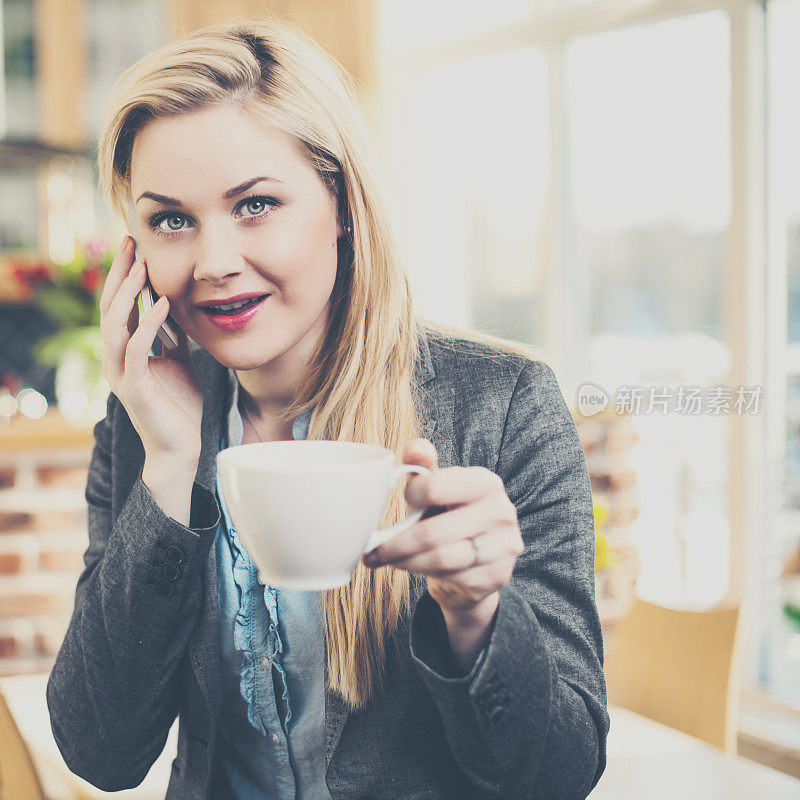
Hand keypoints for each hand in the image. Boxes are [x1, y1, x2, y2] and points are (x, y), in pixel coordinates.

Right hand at [99, 235, 202, 468]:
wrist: (182, 448)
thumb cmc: (180, 406)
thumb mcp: (180, 362)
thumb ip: (172, 337)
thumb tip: (176, 307)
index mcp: (124, 352)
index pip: (118, 306)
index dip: (125, 276)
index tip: (136, 246)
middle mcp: (116, 361)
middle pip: (109, 308)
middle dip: (120, 274)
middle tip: (131, 242)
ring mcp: (121, 375)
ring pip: (113, 325)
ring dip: (127, 294)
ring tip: (143, 267)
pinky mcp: (135, 389)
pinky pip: (135, 350)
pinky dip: (147, 325)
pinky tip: (161, 304)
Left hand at [362, 439, 523, 616]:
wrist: (479, 559)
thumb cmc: (450, 514)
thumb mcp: (436, 488)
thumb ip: (424, 466)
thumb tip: (415, 448)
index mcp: (486, 483)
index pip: (435, 487)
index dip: (410, 496)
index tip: (400, 502)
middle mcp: (500, 513)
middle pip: (432, 532)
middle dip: (396, 543)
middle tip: (372, 549)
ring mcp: (502, 547)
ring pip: (439, 559)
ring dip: (404, 561)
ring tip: (384, 559)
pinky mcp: (496, 576)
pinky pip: (450, 578)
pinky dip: (422, 575)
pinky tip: (409, 568)